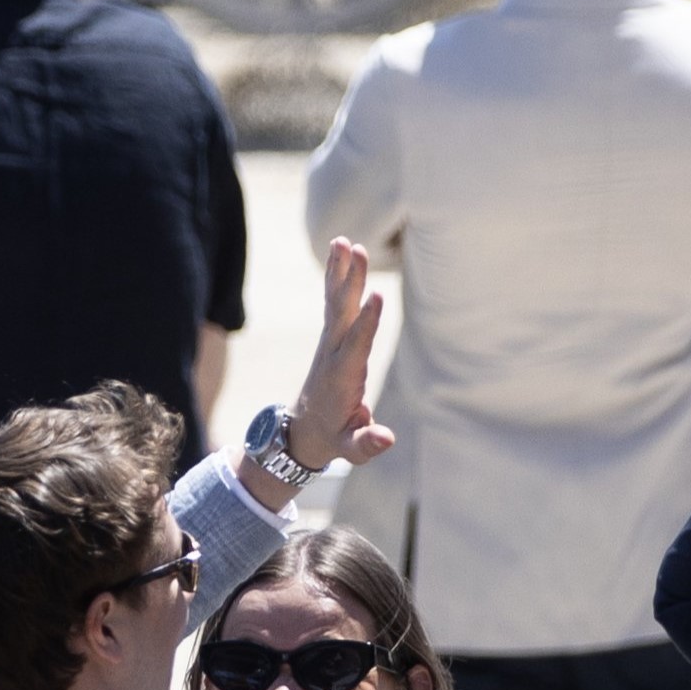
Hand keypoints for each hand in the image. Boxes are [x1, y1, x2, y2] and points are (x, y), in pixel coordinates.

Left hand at [277, 239, 397, 475]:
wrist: (304, 431)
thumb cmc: (334, 439)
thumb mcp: (351, 448)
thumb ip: (367, 443)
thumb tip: (387, 438)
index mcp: (342, 377)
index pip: (356, 345)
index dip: (367, 322)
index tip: (377, 295)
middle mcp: (334, 354)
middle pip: (342, 313)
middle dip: (350, 283)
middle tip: (356, 250)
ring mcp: (331, 343)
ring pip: (337, 302)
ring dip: (341, 272)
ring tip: (345, 241)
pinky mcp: (333, 337)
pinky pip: (335, 303)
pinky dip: (337, 278)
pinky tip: (341, 254)